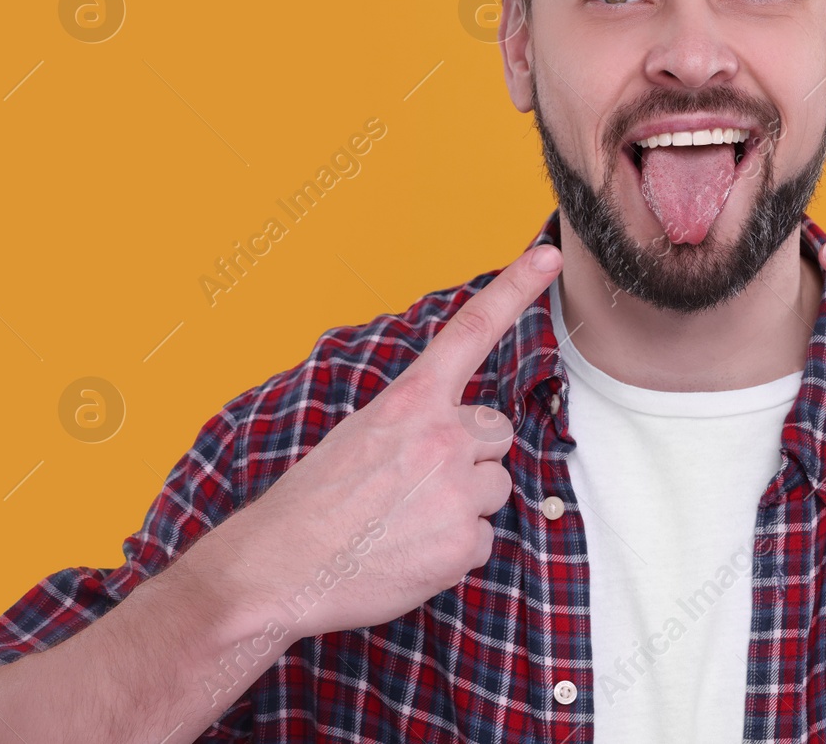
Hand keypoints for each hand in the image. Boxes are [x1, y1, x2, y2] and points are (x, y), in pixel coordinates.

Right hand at [203, 244, 563, 639]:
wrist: (279, 568)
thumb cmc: (313, 504)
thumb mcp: (360, 435)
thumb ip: (415, 425)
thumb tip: (457, 438)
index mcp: (410, 402)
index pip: (470, 331)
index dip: (515, 288)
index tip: (547, 257)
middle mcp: (443, 437)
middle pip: (496, 435)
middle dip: (469, 457)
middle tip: (414, 485)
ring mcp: (458, 490)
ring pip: (495, 488)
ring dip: (463, 505)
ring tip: (406, 523)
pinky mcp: (465, 542)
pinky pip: (484, 540)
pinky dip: (454, 551)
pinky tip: (411, 554)